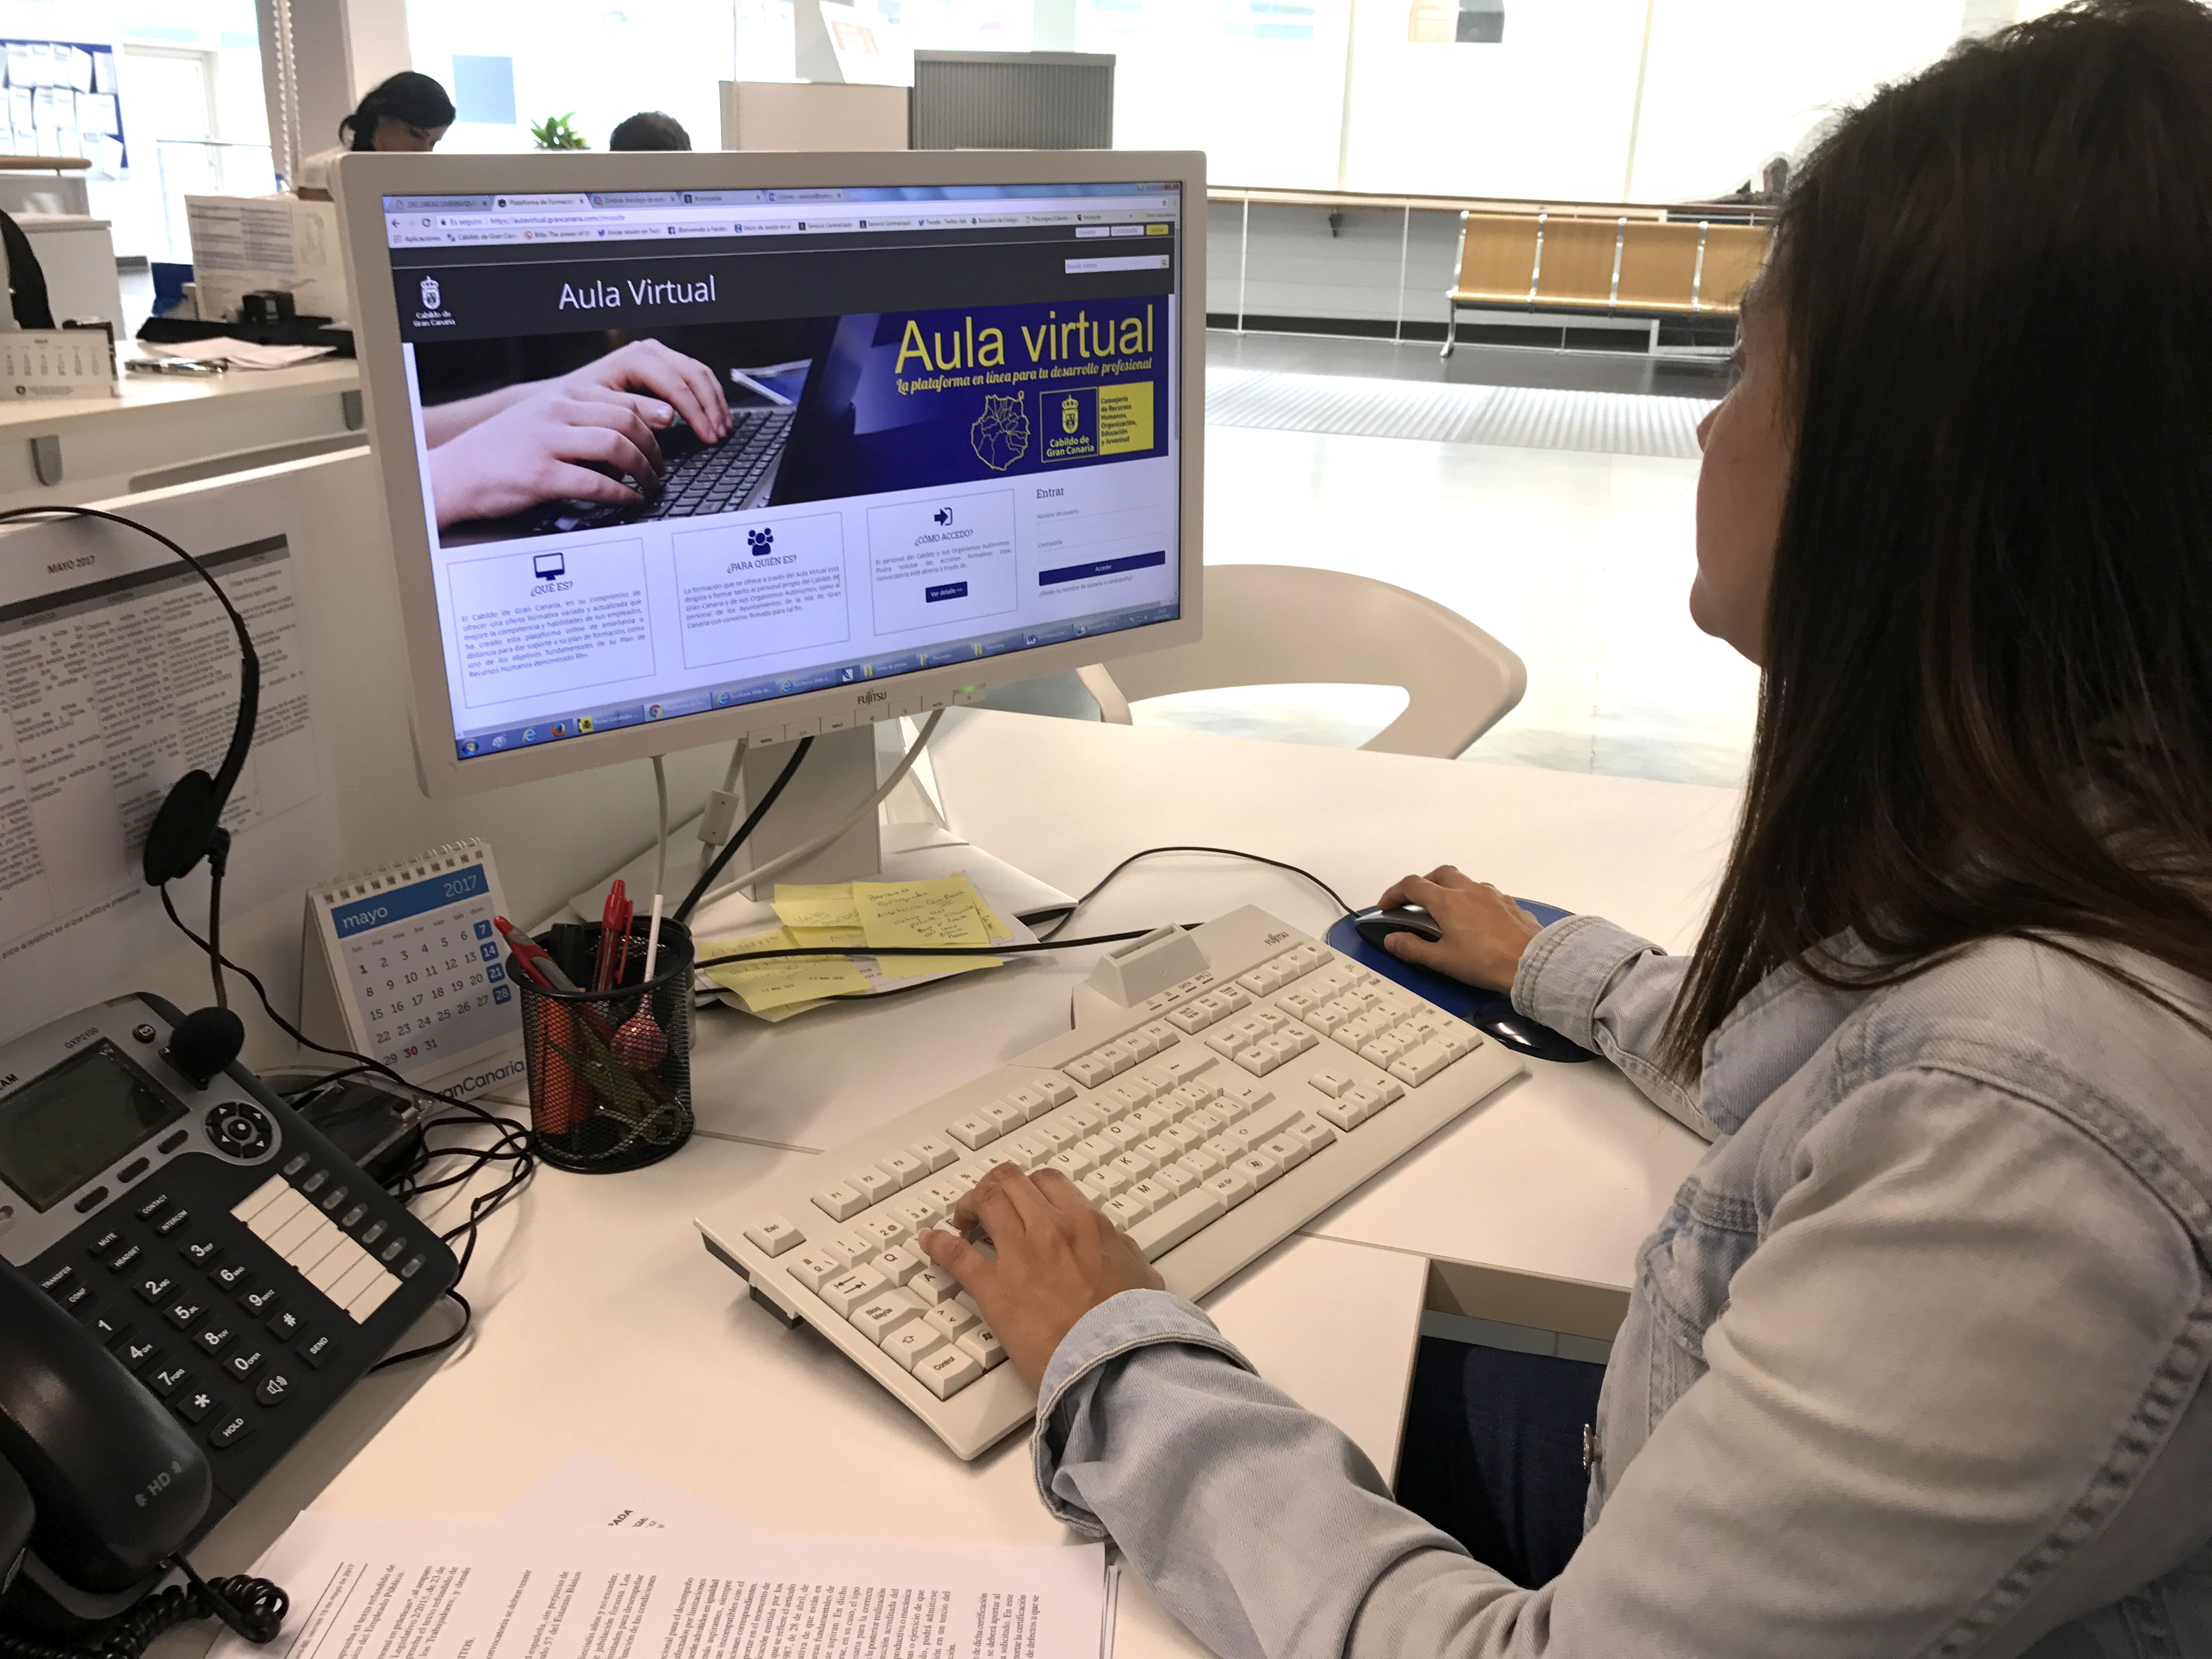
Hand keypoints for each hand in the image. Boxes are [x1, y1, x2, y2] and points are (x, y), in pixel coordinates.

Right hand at [427, 390, 671, 527]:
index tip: (670, 432)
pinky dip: (622, 493)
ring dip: (643, 469)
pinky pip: (597, 483)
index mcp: (559, 397)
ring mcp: (548, 442)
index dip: (654, 417)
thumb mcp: (540, 421)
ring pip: (617, 446)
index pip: (622, 399)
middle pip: (627, 420)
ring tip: (650, 484)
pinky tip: (630, 500)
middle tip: (661, 468)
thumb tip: (628, 435)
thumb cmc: (500, 452)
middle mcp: (555, 413)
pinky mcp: (542, 475)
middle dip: (654, 447)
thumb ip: (579, 421)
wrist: (455, 474)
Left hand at [554, 340, 729, 443]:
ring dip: (714, 402)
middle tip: (719, 435)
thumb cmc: (577, 408)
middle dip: (710, 406)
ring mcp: (657, 357)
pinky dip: (708, 397)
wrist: (562, 401)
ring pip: (699, 374)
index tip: (707, 436)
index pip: (675, 383)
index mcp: (633, 359)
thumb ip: (635, 411)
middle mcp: (647, 353)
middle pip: (693, 374)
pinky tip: (714, 416)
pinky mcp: (663, 367)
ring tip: (722, 429)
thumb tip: (669, 417)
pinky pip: (695, 377)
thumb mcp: (601, 410)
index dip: (695, 411)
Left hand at [918, 1164, 1162, 1389]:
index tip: (1022, 1197)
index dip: (1029, 1186)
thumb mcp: (1141, 1275)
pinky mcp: (995, 1289)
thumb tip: (1114, 1244)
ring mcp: (1019, 1256)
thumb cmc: (1130, 1325)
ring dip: (967, 1206)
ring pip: (982, 1203)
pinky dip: (938, 1244)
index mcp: (1085, 1223)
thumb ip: (1121, 1250)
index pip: (1047, 1181)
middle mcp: (1049, 1229)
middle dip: (993, 1187)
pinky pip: (956, 1255)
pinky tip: (929, 1241)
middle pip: (1008, 1183)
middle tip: (986, 1202)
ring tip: (961, 1218)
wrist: (1114, 1360)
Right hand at [1373, 866, 1547, 990]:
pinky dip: (1472, 901)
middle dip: (1423, 884)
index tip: (1386, 906)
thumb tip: (1393, 940)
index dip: (1394, 893)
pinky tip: (1475, 921)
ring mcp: (1492, 894)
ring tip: (1446, 913)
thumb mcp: (1443, 960)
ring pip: (1464, 882)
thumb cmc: (1488, 962)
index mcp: (1448, 900)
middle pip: (1439, 874)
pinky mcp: (1510, 904)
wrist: (1533, 964)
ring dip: (1450, 890)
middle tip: (1415, 903)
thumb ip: (1413, 948)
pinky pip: (1485, 894)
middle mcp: (1470, 890)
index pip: (1412, 886)